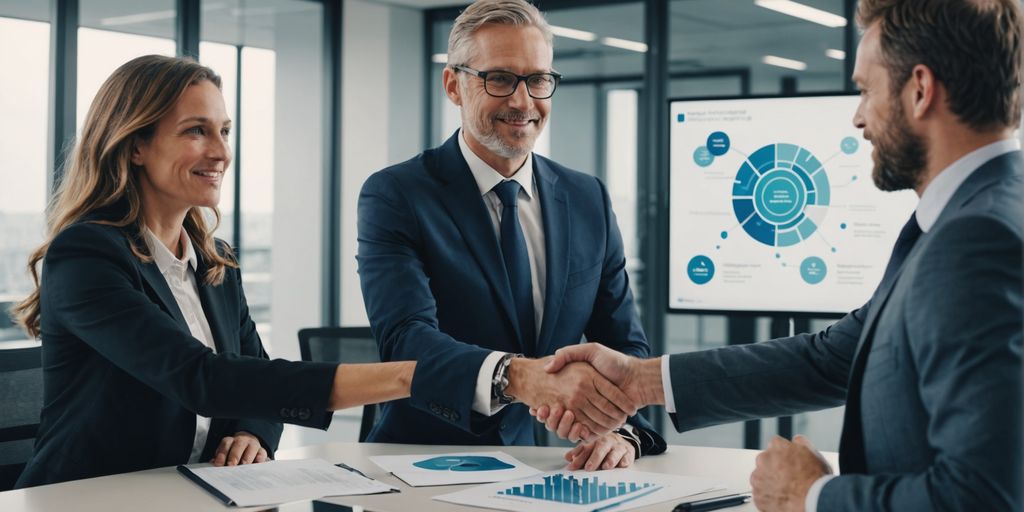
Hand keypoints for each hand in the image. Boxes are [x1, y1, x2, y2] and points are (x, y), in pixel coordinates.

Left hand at [211, 432, 268, 466]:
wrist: (248, 446)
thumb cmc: (234, 453)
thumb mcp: (225, 454)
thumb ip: (220, 459)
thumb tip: (213, 464)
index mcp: (231, 441)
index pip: (226, 443)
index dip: (222, 453)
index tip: (218, 464)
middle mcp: (242, 441)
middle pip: (239, 445)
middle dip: (234, 456)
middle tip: (231, 465)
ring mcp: (253, 445)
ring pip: (251, 448)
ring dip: (247, 458)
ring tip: (243, 466)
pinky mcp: (261, 451)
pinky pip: (262, 453)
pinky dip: (260, 458)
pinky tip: (257, 463)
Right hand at [531, 344, 663, 440]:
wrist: (638, 378)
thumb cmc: (616, 362)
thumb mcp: (590, 351)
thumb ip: (569, 354)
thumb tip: (548, 367)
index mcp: (580, 386)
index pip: (558, 398)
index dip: (546, 406)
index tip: (536, 407)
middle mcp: (584, 401)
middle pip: (562, 414)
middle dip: (549, 417)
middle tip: (537, 414)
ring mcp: (593, 413)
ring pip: (571, 426)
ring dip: (561, 426)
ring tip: (552, 420)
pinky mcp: (601, 424)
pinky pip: (586, 433)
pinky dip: (578, 433)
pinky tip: (573, 428)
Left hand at [564, 432, 635, 470]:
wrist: (622, 441)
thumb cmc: (602, 447)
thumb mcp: (590, 447)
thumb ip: (579, 453)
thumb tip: (567, 458)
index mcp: (594, 440)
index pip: (586, 449)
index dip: (579, 458)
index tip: (572, 466)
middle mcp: (607, 442)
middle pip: (601, 448)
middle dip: (594, 458)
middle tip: (589, 468)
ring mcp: (618, 447)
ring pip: (615, 452)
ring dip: (611, 459)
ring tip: (606, 466)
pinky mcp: (629, 452)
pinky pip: (628, 456)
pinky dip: (625, 460)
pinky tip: (622, 464)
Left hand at [750, 435, 831, 511]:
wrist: (811, 501)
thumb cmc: (814, 480)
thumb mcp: (814, 454)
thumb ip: (800, 443)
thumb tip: (796, 440)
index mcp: (776, 446)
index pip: (776, 445)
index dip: (785, 454)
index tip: (790, 462)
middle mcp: (763, 460)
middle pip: (766, 460)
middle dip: (774, 467)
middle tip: (789, 477)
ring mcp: (758, 478)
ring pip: (761, 478)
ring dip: (770, 482)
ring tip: (786, 489)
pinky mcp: (757, 496)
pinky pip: (761, 494)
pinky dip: (768, 496)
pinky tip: (782, 498)